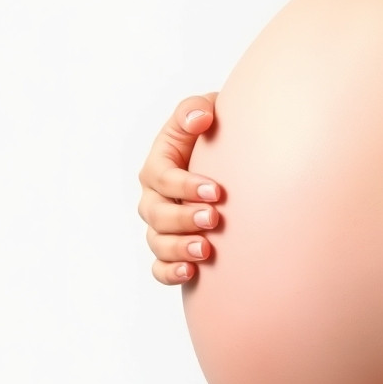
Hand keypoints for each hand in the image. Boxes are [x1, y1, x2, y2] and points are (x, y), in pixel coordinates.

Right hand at [136, 92, 221, 284]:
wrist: (228, 160)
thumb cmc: (212, 135)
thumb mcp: (202, 113)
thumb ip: (195, 111)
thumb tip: (200, 118)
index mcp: (158, 165)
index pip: (162, 177)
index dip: (185, 186)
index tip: (216, 191)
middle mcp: (154, 198)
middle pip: (158, 214)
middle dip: (184, 218)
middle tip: (214, 219)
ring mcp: (160, 226)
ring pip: (158, 243)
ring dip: (179, 248)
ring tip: (206, 250)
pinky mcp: (171, 248)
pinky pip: (160, 267)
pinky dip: (170, 272)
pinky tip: (191, 273)